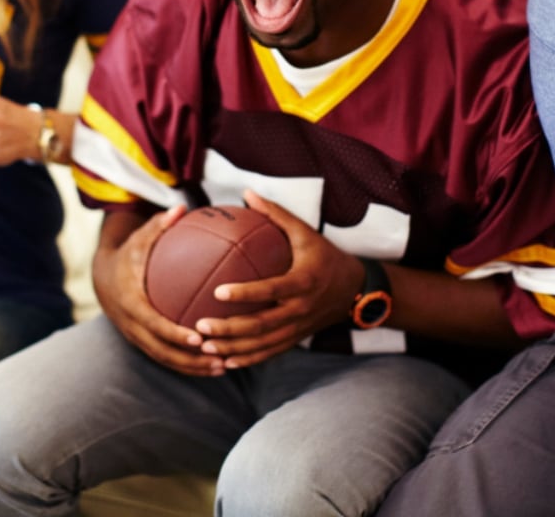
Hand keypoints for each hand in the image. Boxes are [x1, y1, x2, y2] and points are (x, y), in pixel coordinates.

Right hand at [92, 207, 229, 376]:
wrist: (104, 276)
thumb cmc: (130, 253)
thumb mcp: (140, 237)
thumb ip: (159, 225)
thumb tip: (181, 207)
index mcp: (132, 301)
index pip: (154, 323)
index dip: (175, 334)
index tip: (198, 338)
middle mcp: (132, 325)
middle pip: (162, 350)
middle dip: (190, 359)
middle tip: (220, 357)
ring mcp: (136, 337)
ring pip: (165, 359)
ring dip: (193, 367)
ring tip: (224, 367)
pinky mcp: (143, 342)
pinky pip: (166, 357)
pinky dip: (188, 364)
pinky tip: (214, 364)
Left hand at [193, 190, 363, 369]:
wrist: (355, 290)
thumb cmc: (324, 256)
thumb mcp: (305, 232)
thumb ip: (276, 214)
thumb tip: (247, 193)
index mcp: (303, 281)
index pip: (271, 290)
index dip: (245, 293)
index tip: (218, 291)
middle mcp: (301, 309)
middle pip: (262, 325)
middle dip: (230, 330)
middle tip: (199, 325)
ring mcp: (298, 328)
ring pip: (263, 345)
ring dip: (233, 349)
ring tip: (204, 347)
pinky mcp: (296, 339)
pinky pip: (270, 353)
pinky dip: (248, 359)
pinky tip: (225, 362)